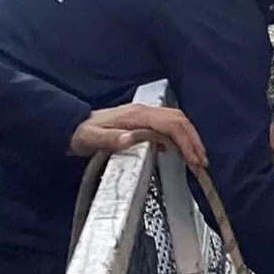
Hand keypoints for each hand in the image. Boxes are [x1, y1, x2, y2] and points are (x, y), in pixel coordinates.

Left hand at [69, 104, 206, 168]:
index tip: (194, 159)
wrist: (71, 126)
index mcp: (137, 116)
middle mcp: (144, 112)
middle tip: (202, 162)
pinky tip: (182, 151)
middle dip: (194, 140)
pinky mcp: (143, 121)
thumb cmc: (81, 134)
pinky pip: (169, 125)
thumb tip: (131, 139)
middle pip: (179, 120)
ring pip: (177, 121)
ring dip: (190, 138)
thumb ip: (110, 139)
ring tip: (198, 158)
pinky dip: (181, 137)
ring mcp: (144, 115)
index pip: (170, 124)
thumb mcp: (90, 139)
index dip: (186, 141)